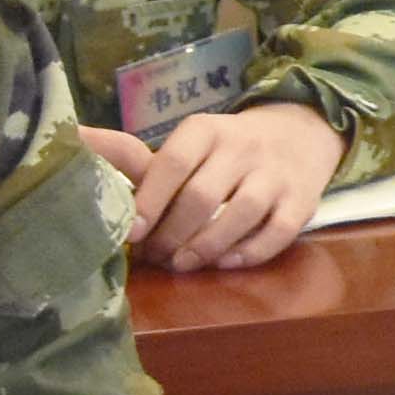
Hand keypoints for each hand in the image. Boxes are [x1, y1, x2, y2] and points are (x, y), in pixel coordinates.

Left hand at [120, 100, 345, 268]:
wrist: (300, 133)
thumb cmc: (229, 149)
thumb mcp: (193, 143)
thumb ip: (148, 165)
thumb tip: (92, 178)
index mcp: (207, 131)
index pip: (174, 162)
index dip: (150, 200)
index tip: (133, 233)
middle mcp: (243, 148)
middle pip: (202, 196)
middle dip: (172, 233)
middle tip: (156, 256)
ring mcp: (276, 174)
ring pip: (240, 214)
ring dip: (206, 246)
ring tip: (183, 264)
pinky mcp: (302, 201)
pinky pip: (277, 233)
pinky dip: (249, 253)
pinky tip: (225, 262)